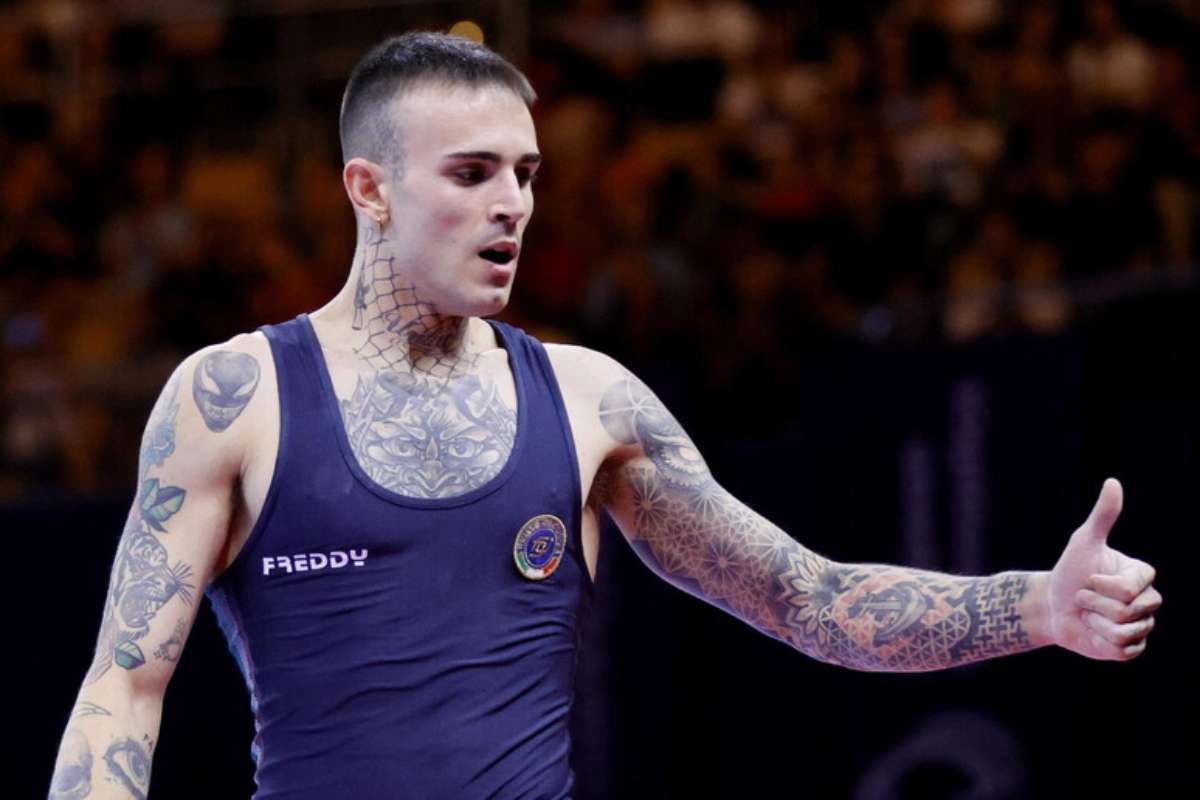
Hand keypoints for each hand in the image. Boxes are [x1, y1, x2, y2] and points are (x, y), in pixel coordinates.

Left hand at [1044, 479, 1161, 659]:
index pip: (1129, 589)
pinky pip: (1121, 649)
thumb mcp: (1084, 542)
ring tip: (1089, 613)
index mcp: (1142, 576)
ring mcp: (1142, 626)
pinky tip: (1093, 631)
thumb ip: (1102, 516)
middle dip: (1094, 603)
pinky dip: (1099, 640)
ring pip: (1123, 631)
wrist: (1051, 606)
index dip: (1100, 585)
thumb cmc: (1068, 572)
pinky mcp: (1132, 649)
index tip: (1089, 578)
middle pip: (1127, 611)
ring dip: (1094, 621)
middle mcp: (1148, 601)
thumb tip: (1113, 482)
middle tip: (1085, 597)